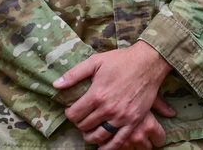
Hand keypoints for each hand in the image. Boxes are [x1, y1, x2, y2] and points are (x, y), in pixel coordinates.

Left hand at [53, 41, 175, 148]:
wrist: (147, 63)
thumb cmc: (120, 61)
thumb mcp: (95, 62)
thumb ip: (74, 74)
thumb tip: (56, 85)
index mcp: (96, 94)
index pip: (74, 114)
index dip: (69, 114)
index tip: (71, 110)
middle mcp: (108, 108)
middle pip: (85, 126)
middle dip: (80, 124)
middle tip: (81, 119)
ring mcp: (121, 117)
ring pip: (100, 136)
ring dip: (90, 136)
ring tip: (88, 132)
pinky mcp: (133, 121)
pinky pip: (119, 140)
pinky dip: (108, 147)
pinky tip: (102, 148)